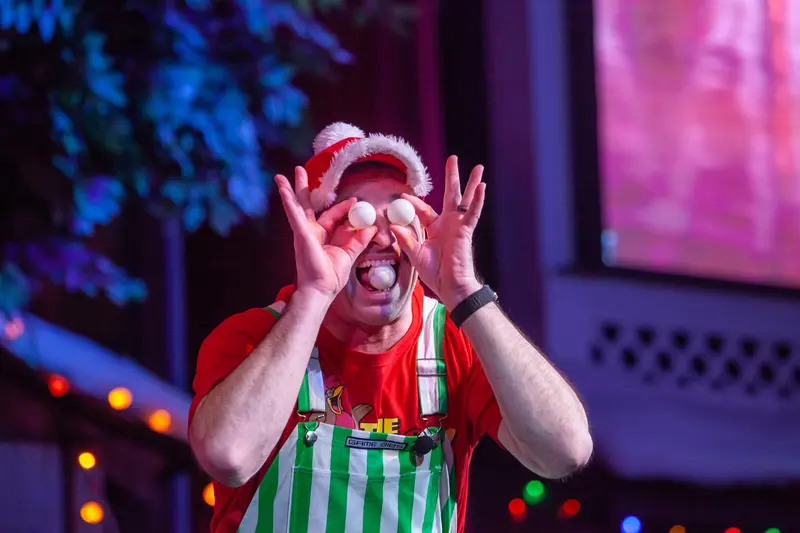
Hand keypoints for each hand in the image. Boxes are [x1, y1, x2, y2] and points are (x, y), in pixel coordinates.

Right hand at [275, 168, 376, 301]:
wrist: (321, 289)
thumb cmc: (331, 277)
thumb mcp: (350, 255)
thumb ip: (359, 241)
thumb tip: (372, 228)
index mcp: (323, 236)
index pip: (333, 216)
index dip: (344, 207)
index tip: (355, 201)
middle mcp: (311, 231)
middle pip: (308, 205)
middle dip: (304, 188)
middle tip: (300, 171)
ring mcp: (304, 232)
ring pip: (296, 206)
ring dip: (290, 190)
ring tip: (281, 176)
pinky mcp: (300, 233)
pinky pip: (293, 214)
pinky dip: (288, 201)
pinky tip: (283, 189)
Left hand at [390, 155, 485, 309]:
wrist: (450, 286)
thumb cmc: (435, 274)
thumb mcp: (415, 255)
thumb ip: (405, 239)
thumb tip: (392, 225)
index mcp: (435, 228)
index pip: (423, 210)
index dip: (413, 202)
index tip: (402, 195)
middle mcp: (448, 223)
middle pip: (450, 195)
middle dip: (452, 177)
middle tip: (452, 158)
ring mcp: (458, 225)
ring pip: (465, 200)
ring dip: (471, 183)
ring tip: (478, 167)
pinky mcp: (466, 231)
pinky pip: (473, 212)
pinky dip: (478, 200)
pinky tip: (482, 186)